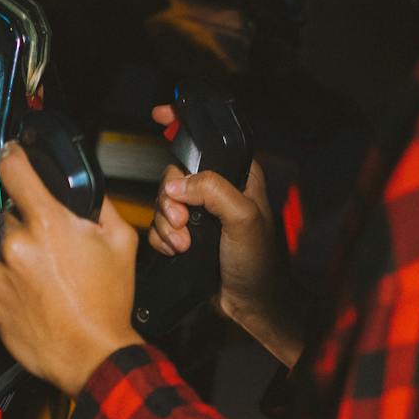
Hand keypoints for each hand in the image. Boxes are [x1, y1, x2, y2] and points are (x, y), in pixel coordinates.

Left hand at [0, 143, 143, 397]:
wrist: (92, 355)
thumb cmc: (107, 304)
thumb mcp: (121, 243)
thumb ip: (99, 206)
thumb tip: (84, 189)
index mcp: (48, 224)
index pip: (13, 170)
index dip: (13, 157)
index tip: (13, 154)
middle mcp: (17, 245)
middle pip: (13, 216)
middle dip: (31, 225)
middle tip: (56, 249)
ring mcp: (0, 275)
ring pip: (4, 250)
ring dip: (21, 257)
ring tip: (49, 279)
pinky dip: (12, 284)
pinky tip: (36, 296)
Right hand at [148, 103, 304, 367]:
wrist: (251, 304)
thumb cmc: (259, 263)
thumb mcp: (242, 218)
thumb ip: (212, 191)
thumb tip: (177, 184)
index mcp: (237, 176)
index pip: (208, 140)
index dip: (183, 124)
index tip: (161, 115)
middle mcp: (216, 191)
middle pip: (173, 174)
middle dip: (170, 200)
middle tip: (183, 221)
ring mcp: (200, 214)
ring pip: (163, 203)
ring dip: (167, 226)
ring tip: (184, 243)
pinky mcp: (186, 236)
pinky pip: (158, 228)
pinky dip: (163, 241)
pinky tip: (180, 252)